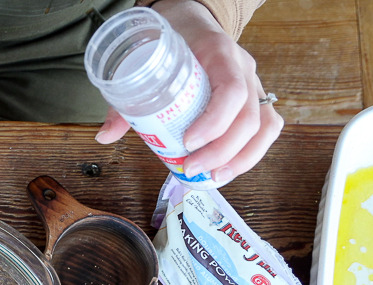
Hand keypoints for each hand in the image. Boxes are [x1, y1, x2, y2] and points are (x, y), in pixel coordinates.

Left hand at [95, 0, 283, 186]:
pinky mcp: (255, 98)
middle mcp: (243, 68)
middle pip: (250, 117)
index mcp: (219, 52)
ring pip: (265, 126)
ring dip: (241, 159)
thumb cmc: (170, 39)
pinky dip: (251, 152)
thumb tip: (104, 136)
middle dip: (222, 152)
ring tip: (214, 177)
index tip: (188, 143)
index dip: (214, 122)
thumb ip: (126, 99)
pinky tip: (228, 168)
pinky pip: (267, 127)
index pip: (231, 91)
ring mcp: (254, 83)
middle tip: (193, 169)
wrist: (191, 18)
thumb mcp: (146, 58)